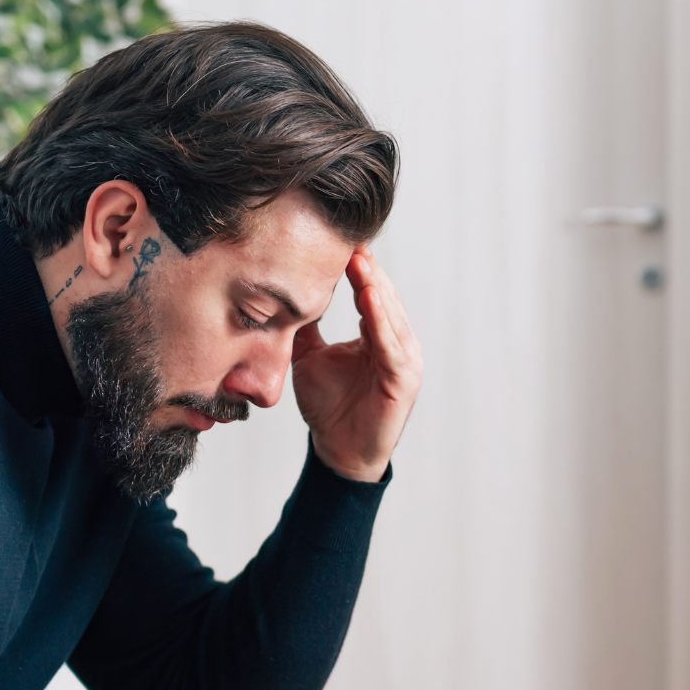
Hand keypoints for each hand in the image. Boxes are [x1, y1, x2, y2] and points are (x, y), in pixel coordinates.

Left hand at [291, 249, 422, 482]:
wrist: (338, 451)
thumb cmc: (329, 407)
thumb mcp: (309, 358)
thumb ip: (304, 329)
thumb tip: (284, 298)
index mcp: (379, 336)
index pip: (370, 294)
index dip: (357, 269)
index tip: (340, 241)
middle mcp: (397, 343)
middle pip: (383, 297)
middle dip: (366, 269)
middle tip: (349, 239)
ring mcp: (404, 361)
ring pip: (389, 315)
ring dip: (375, 286)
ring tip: (359, 260)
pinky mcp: (403, 379)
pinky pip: (390, 345)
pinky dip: (380, 320)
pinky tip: (369, 297)